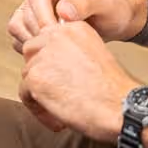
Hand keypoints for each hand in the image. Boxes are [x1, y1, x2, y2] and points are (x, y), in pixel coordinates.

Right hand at [7, 0, 146, 51]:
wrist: (116, 18)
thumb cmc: (113, 5)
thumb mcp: (105, 2)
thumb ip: (86, 3)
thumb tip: (63, 10)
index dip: (43, 15)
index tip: (55, 32)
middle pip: (26, 11)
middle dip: (41, 30)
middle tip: (60, 43)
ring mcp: (35, 4)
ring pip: (19, 24)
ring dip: (35, 39)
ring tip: (58, 47)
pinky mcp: (32, 20)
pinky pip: (20, 35)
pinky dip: (32, 46)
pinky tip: (51, 49)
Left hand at [18, 21, 141, 141]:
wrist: (122, 108)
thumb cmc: (114, 90)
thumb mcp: (93, 55)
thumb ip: (70, 53)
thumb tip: (49, 65)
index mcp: (73, 27)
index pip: (47, 39)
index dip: (53, 63)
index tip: (65, 80)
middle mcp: (57, 35)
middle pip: (32, 53)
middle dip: (42, 75)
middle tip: (60, 95)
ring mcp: (44, 55)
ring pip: (28, 75)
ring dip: (40, 95)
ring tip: (62, 109)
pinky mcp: (35, 77)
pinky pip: (25, 95)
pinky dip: (39, 111)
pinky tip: (58, 120)